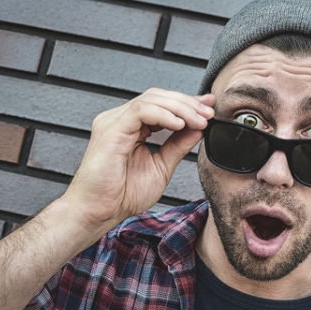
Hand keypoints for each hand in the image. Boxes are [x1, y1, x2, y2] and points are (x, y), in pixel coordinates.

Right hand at [62, 88, 214, 234]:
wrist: (100, 212)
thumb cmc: (123, 194)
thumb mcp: (161, 167)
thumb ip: (177, 146)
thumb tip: (198, 129)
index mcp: (132, 128)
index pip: (162, 105)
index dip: (187, 104)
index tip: (210, 109)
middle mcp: (121, 120)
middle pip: (158, 97)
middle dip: (187, 103)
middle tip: (209, 113)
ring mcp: (114, 122)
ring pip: (151, 99)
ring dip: (180, 108)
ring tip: (199, 121)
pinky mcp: (110, 130)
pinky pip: (140, 111)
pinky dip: (163, 115)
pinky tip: (179, 124)